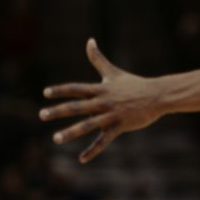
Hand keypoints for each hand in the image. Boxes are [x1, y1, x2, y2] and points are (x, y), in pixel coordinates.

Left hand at [39, 38, 163, 162]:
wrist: (157, 96)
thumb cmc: (134, 84)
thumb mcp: (114, 72)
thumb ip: (98, 59)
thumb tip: (89, 40)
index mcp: (101, 89)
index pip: (77, 89)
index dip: (61, 90)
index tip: (46, 93)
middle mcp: (103, 102)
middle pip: (77, 107)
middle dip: (58, 111)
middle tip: (42, 115)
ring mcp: (111, 115)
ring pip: (88, 125)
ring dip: (71, 132)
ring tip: (56, 139)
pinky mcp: (120, 126)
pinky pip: (104, 140)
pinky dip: (93, 150)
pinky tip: (81, 159)